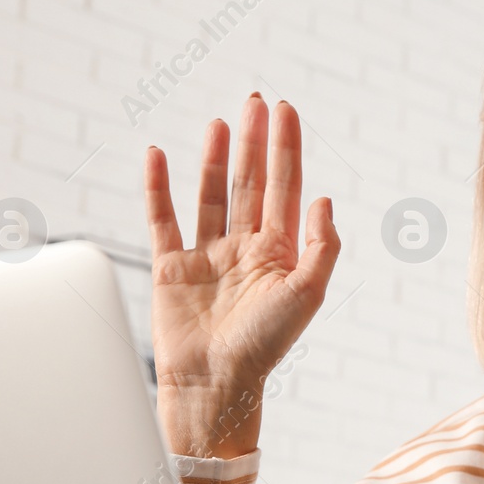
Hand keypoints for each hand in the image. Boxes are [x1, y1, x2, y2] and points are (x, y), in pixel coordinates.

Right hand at [143, 94, 339, 456]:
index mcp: (280, 254)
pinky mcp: (171, 266)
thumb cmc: (263, 346)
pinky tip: (159, 155)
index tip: (285, 111)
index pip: (285, 188)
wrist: (214, 383)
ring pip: (211, 194)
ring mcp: (207, 255)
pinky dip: (159, 187)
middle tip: (256, 100)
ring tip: (221, 122)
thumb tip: (324, 198)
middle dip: (255, 142)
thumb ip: (321, 246)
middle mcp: (245, 250)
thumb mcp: (306, 294)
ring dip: (214, 157)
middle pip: (251, 182)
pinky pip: (163, 218)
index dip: (286, 148)